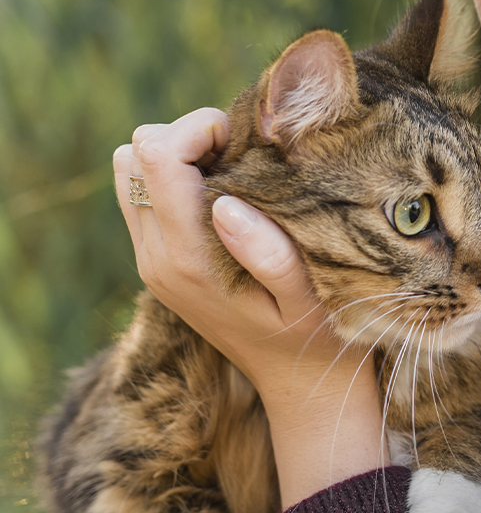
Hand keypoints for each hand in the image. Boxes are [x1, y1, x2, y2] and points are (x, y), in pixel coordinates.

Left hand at [114, 108, 386, 507]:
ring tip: (233, 172)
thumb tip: (224, 204)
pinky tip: (227, 195)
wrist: (299, 383)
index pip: (157, 155)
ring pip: (129, 169)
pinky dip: (177, 178)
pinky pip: (141, 193)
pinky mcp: (156, 262)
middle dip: (190, 138)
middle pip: (134, 153)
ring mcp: (151, 261)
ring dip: (179, 157)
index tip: (249, 144)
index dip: (202, 129)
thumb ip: (269, 253)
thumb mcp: (309, 295)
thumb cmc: (318, 333)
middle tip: (244, 157)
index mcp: (188, 258)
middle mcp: (156, 258)